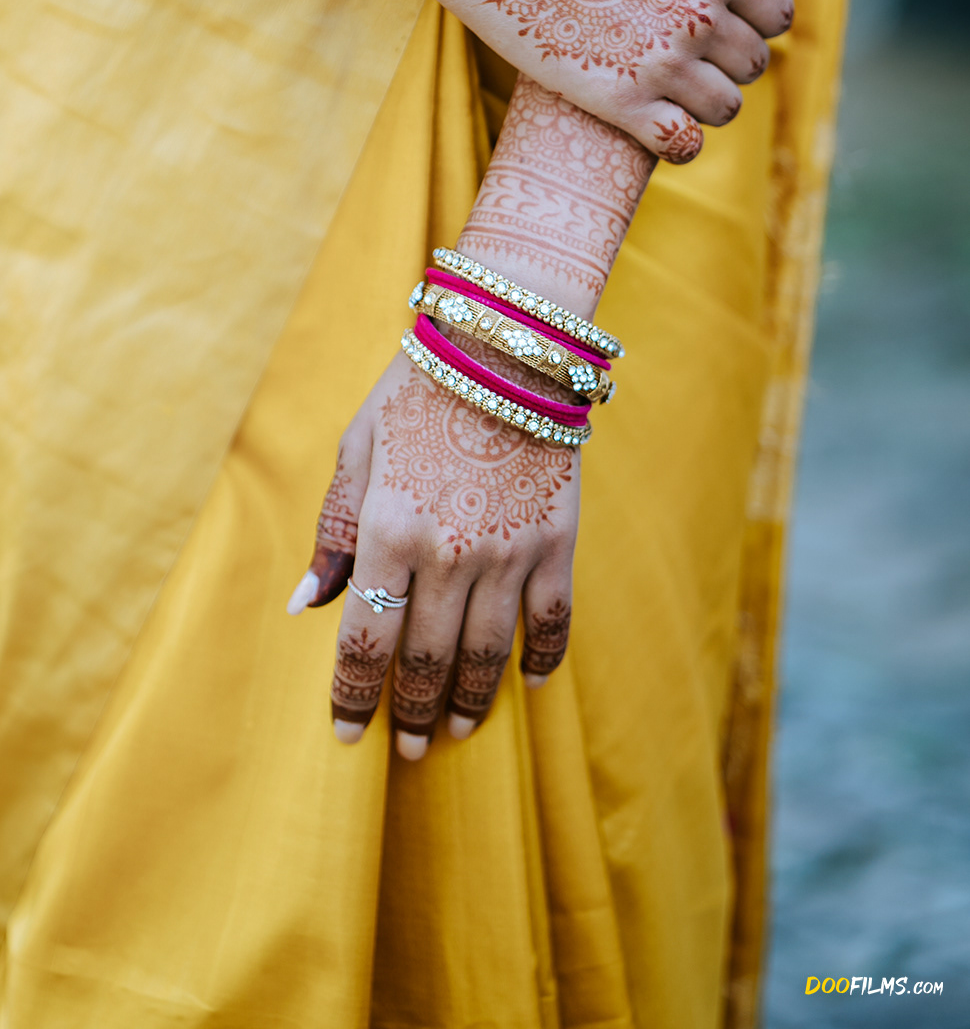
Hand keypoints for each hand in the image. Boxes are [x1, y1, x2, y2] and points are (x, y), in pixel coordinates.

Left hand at [287, 350, 579, 754]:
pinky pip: (551, 622)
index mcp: (387, 531)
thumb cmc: (418, 391)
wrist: (507, 344)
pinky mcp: (556, 541)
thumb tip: (306, 605)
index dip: (353, 699)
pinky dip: (539, 661)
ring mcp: (508, 552)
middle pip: (425, 661)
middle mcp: (447, 553)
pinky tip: (525, 684)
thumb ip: (333, 531)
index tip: (348, 736)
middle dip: (410, 713)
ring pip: (487, 656)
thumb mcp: (357, 449)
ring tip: (456, 730)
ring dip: (469, 703)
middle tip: (406, 747)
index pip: (365, 642)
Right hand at [428, 0, 792, 158]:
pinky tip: (657, 118)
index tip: (725, 12)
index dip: (758, 14)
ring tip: (672, 79)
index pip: (779, 13)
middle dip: (731, 56)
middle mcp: (698, 16)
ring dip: (708, 98)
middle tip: (687, 42)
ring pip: (726, 107)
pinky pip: (682, 145)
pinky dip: (681, 139)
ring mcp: (659, 64)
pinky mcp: (616, 101)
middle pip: (754, 63)